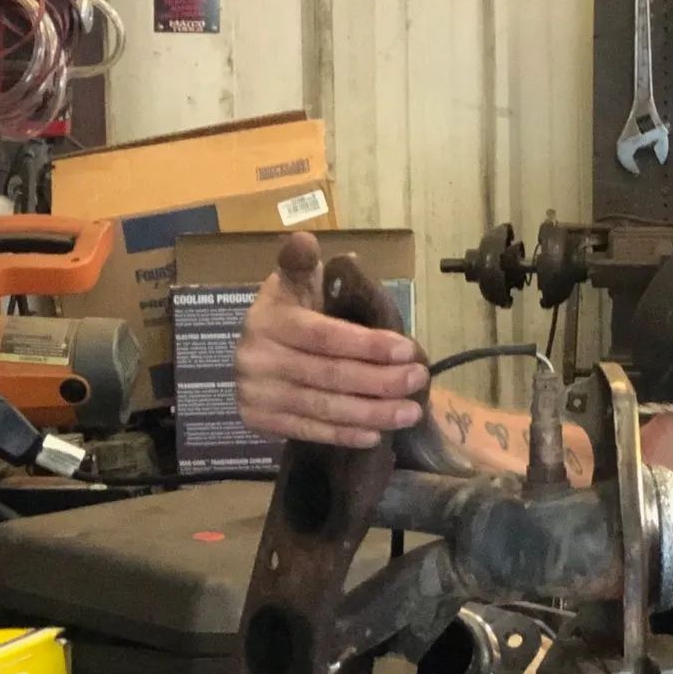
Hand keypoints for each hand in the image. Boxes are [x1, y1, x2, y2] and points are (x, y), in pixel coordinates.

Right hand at [234, 232, 430, 448]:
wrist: (254, 346)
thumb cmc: (289, 310)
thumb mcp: (294, 281)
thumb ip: (300, 263)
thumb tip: (304, 239)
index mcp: (270, 318)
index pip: (326, 336)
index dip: (369, 345)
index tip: (409, 350)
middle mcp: (257, 357)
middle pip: (329, 374)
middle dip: (380, 380)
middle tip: (419, 380)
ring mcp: (254, 392)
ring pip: (322, 406)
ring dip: (371, 413)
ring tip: (409, 412)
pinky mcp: (256, 420)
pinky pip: (307, 430)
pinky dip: (343, 434)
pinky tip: (375, 435)